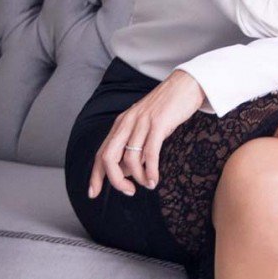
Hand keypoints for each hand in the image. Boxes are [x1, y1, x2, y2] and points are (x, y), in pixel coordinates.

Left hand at [88, 69, 205, 197]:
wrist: (185, 85)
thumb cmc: (166, 109)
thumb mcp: (144, 126)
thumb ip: (133, 146)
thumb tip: (125, 172)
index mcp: (121, 123)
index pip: (101, 152)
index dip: (95, 175)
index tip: (92, 193)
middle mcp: (127, 122)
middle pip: (108, 157)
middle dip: (114, 180)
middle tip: (128, 191)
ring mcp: (142, 123)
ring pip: (129, 158)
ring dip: (138, 178)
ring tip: (148, 184)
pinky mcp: (158, 124)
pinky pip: (150, 153)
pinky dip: (151, 171)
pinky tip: (154, 180)